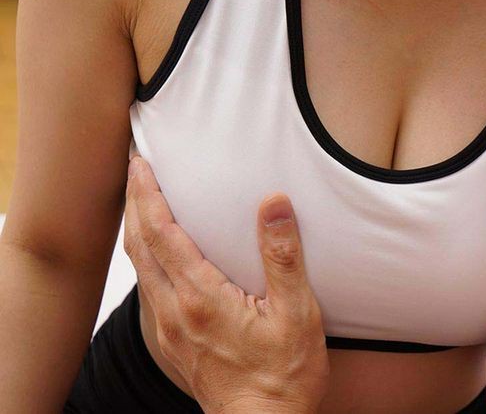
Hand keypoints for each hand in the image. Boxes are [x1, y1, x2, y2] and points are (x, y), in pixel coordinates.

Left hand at [124, 157, 329, 413]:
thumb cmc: (283, 376)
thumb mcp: (297, 313)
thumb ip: (283, 256)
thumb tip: (275, 204)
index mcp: (201, 297)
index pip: (162, 233)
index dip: (147, 195)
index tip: (141, 165)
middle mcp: (175, 311)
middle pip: (139, 246)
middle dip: (134, 204)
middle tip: (135, 172)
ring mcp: (171, 330)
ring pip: (141, 269)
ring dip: (137, 231)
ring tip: (143, 205)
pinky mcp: (174, 343)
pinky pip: (150, 291)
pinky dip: (147, 260)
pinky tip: (160, 257)